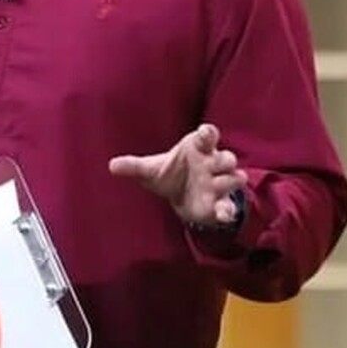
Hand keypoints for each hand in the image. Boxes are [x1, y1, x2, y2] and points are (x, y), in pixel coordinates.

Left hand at [108, 123, 248, 227]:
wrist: (179, 196)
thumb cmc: (169, 173)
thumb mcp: (150, 169)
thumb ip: (133, 166)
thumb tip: (112, 165)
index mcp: (197, 148)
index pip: (207, 136)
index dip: (208, 133)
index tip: (206, 132)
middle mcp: (212, 163)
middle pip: (226, 157)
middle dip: (224, 160)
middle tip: (215, 163)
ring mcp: (219, 183)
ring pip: (234, 178)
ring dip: (229, 181)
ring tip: (216, 185)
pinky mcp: (221, 203)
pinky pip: (230, 205)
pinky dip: (228, 210)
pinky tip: (223, 215)